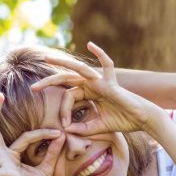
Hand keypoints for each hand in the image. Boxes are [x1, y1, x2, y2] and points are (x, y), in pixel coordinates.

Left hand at [32, 42, 162, 135]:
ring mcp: (101, 81)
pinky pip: (107, 64)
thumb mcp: (97, 127)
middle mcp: (92, 84)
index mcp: (88, 94)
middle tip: (33, 88)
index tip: (65, 125)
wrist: (141, 120)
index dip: (63, 111)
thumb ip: (82, 129)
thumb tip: (66, 131)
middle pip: (67, 79)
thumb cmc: (122, 122)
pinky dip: (100, 53)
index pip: (68, 97)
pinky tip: (90, 44)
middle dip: (49, 82)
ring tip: (47, 58)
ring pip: (79, 69)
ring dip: (62, 62)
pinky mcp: (111, 82)